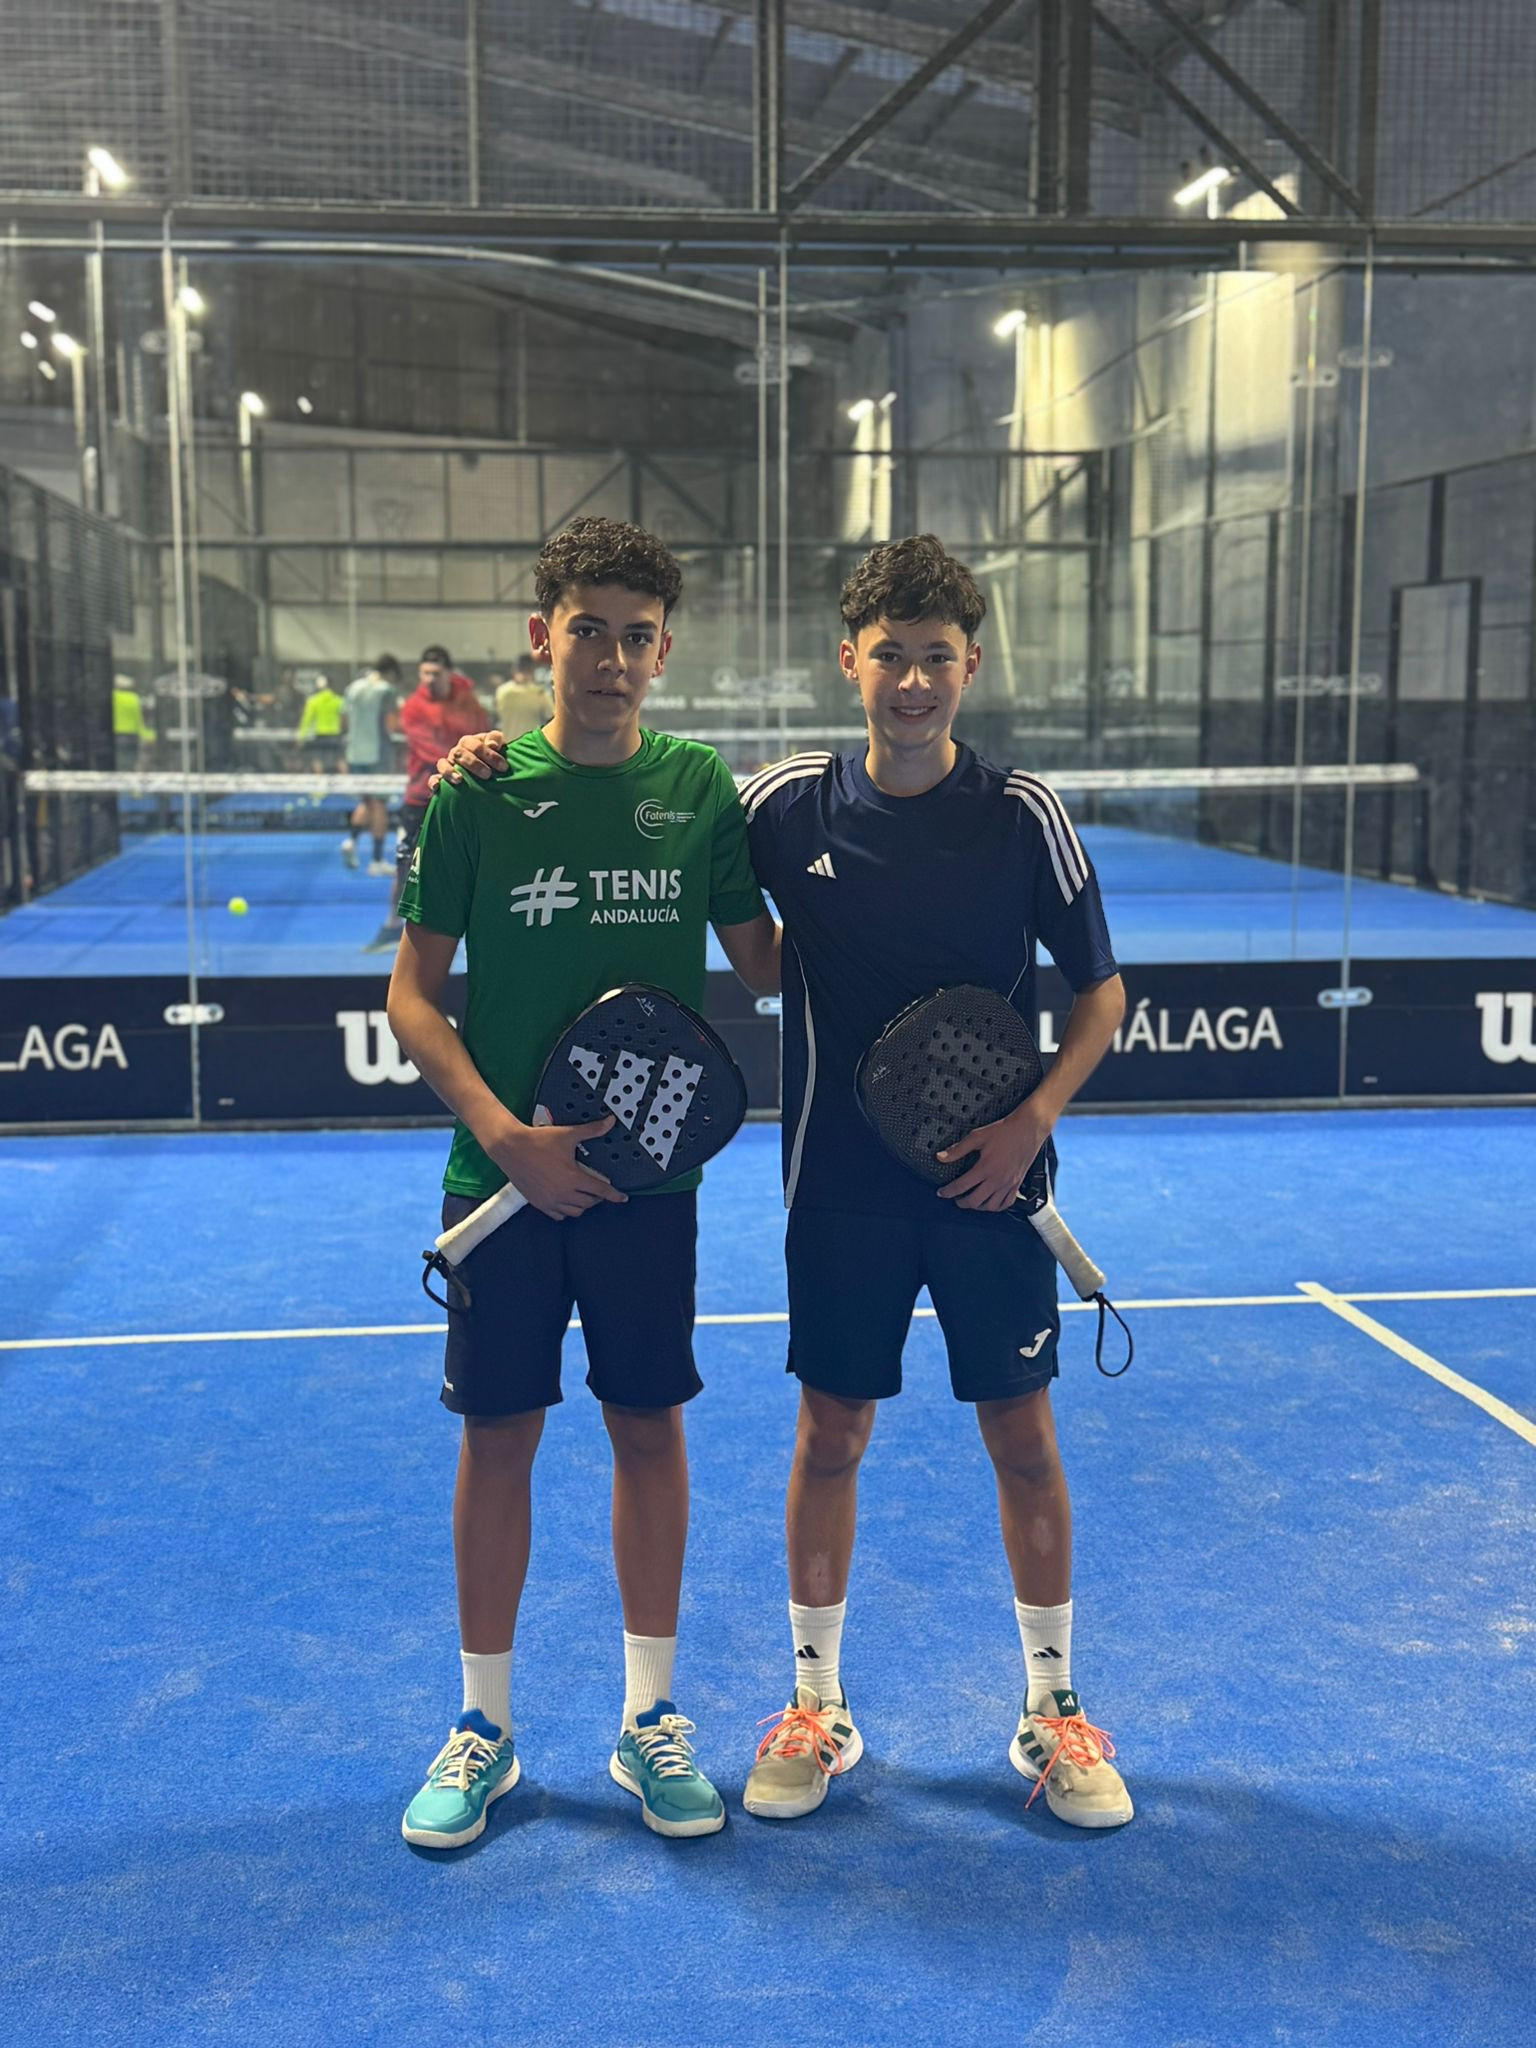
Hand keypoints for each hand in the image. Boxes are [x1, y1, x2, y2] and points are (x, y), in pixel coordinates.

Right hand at [428, 729, 508, 794]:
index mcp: (469, 743)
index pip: (476, 745)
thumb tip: (492, 745)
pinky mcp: (442, 778)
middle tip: (488, 775)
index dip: (489, 755)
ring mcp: (448, 765)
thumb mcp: (498, 745)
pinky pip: (434, 778)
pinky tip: (437, 787)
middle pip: (460, 754)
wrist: (489, 771)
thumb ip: (496, 739)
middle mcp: (456, 752)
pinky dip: (434, 782)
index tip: (504, 767)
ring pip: (443, 764)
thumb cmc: (494, 756)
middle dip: (474, 764)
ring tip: (460, 780)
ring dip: (450, 772)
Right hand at [480, 1113, 627, 1220]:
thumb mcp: (568, 1135)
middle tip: (599, 1189)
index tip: (622, 1198)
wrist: (511, 1147)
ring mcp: (550, 1201)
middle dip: (598, 1197)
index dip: (614, 1195)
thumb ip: (592, 1130)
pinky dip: (566, 1211)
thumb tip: (609, 1122)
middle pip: (589, 1203)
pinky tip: (567, 1201)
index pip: (601, 1191)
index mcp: (573, 1178)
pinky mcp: (538, 1203)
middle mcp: (563, 1193)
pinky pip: (558, 1215)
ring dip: (583, 1205)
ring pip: (575, 1212)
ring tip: (584, 1195)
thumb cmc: (538, 1141)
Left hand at [935, 1097, 1053, 1212]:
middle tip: (955, 1198)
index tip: (942, 1192)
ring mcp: (1008, 1184)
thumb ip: (958, 1149)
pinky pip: (1006, 1203)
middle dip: (961, 1202)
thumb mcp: (977, 1137)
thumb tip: (940, 1157)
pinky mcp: (1017, 1184)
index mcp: (985, 1168)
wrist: (1028, 1129)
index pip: (961, 1186)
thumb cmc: (1004, 1131)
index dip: (948, 1191)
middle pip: (974, 1201)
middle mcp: (997, 1179)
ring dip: (978, 1207)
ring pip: (990, 1206)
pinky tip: (990, 1203)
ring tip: (971, 1201)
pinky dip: (996, 1207)